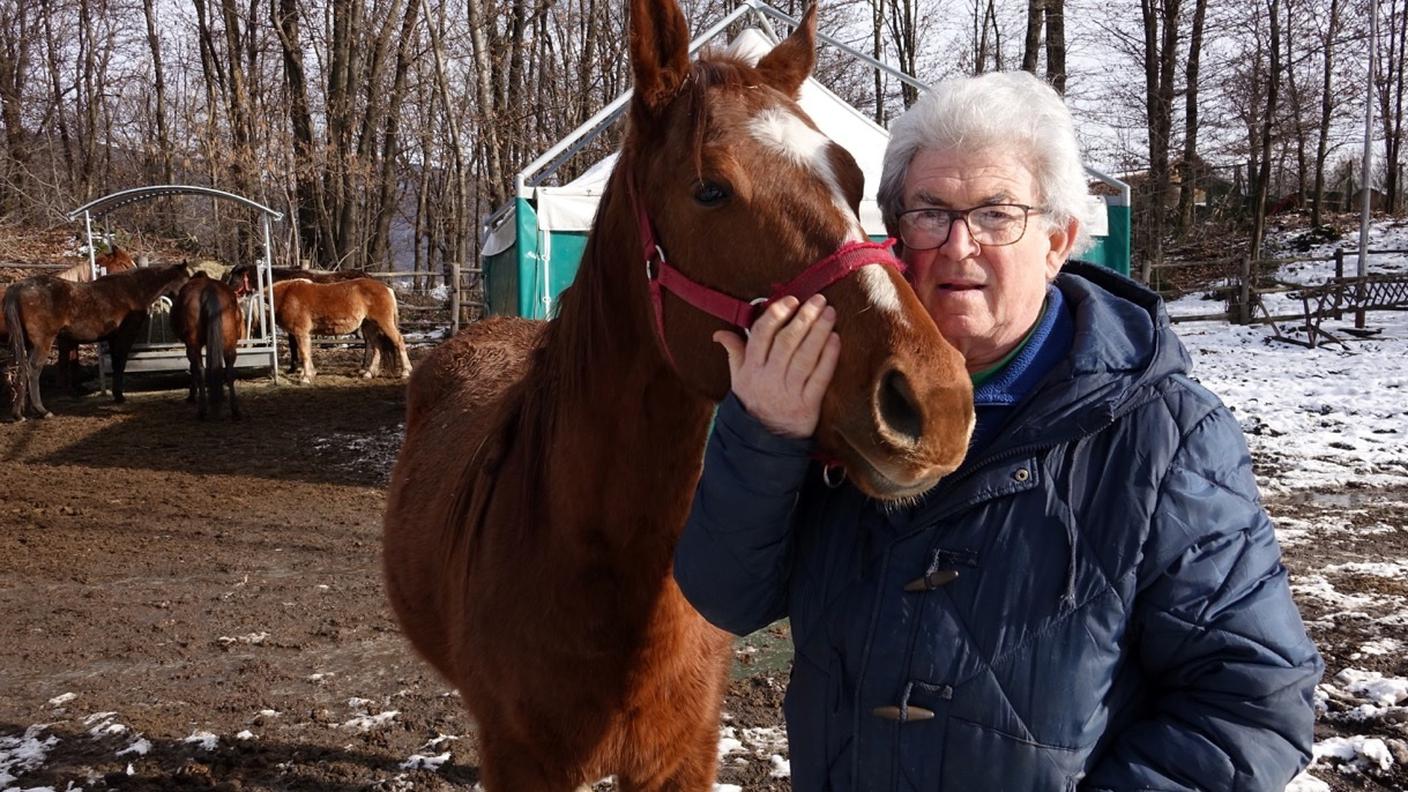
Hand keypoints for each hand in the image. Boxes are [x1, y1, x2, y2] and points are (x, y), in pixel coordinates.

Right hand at [714, 294, 839, 438]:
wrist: (764, 442)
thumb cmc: (754, 403)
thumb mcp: (738, 379)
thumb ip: (734, 352)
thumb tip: (720, 333)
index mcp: (750, 369)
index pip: (761, 335)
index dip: (776, 314)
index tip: (791, 300)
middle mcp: (768, 379)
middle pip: (787, 342)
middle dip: (804, 318)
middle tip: (818, 300)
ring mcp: (788, 392)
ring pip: (804, 357)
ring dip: (819, 332)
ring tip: (830, 313)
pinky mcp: (808, 406)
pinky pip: (819, 378)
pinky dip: (828, 357)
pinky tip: (835, 339)